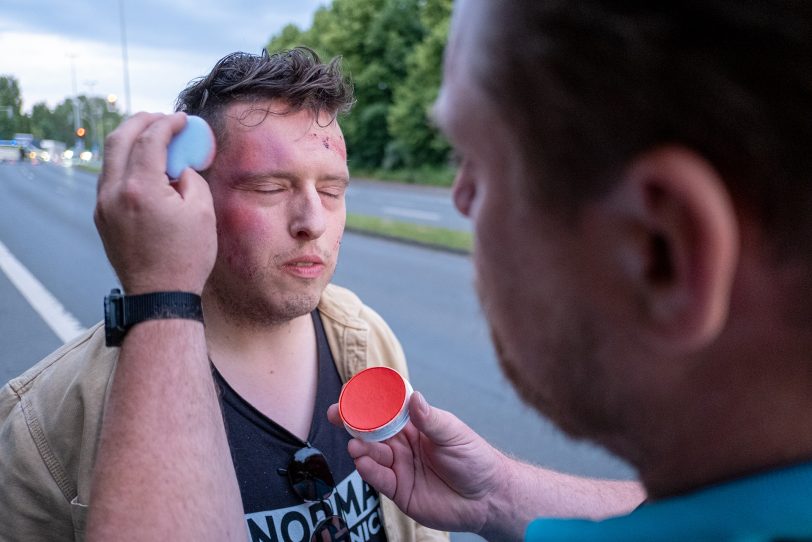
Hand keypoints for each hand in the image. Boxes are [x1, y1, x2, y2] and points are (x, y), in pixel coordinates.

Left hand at [94, 113, 216, 294]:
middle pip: (119, 139)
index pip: (150, 140)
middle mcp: (114, 193)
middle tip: (162, 119)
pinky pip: (109, 178)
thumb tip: (181, 166)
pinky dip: (125, 163)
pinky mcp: (102, 218)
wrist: (159, 295)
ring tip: (154, 140)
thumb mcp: (203, 213)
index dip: (168, 124)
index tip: (182, 120)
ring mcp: (103, 206)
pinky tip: (144, 168)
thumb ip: (191, 179)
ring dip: (130, 142)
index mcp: (140, 189)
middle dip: (141, 122)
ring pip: (110, 158)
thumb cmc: (185, 258)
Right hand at [328, 391, 509, 535]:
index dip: (369, 403)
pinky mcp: (399, 490)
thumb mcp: (454, 434)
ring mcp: (400, 467)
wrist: (487, 498)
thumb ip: (430, 419)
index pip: (387, 411)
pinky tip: (362, 462)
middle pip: (372, 432)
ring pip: (372, 455)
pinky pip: (379, 479)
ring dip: (360, 448)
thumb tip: (414, 398)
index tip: (350, 393)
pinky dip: (369, 470)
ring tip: (354, 444)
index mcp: (415, 426)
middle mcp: (403, 445)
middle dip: (353, 423)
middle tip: (337, 415)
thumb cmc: (475, 460)